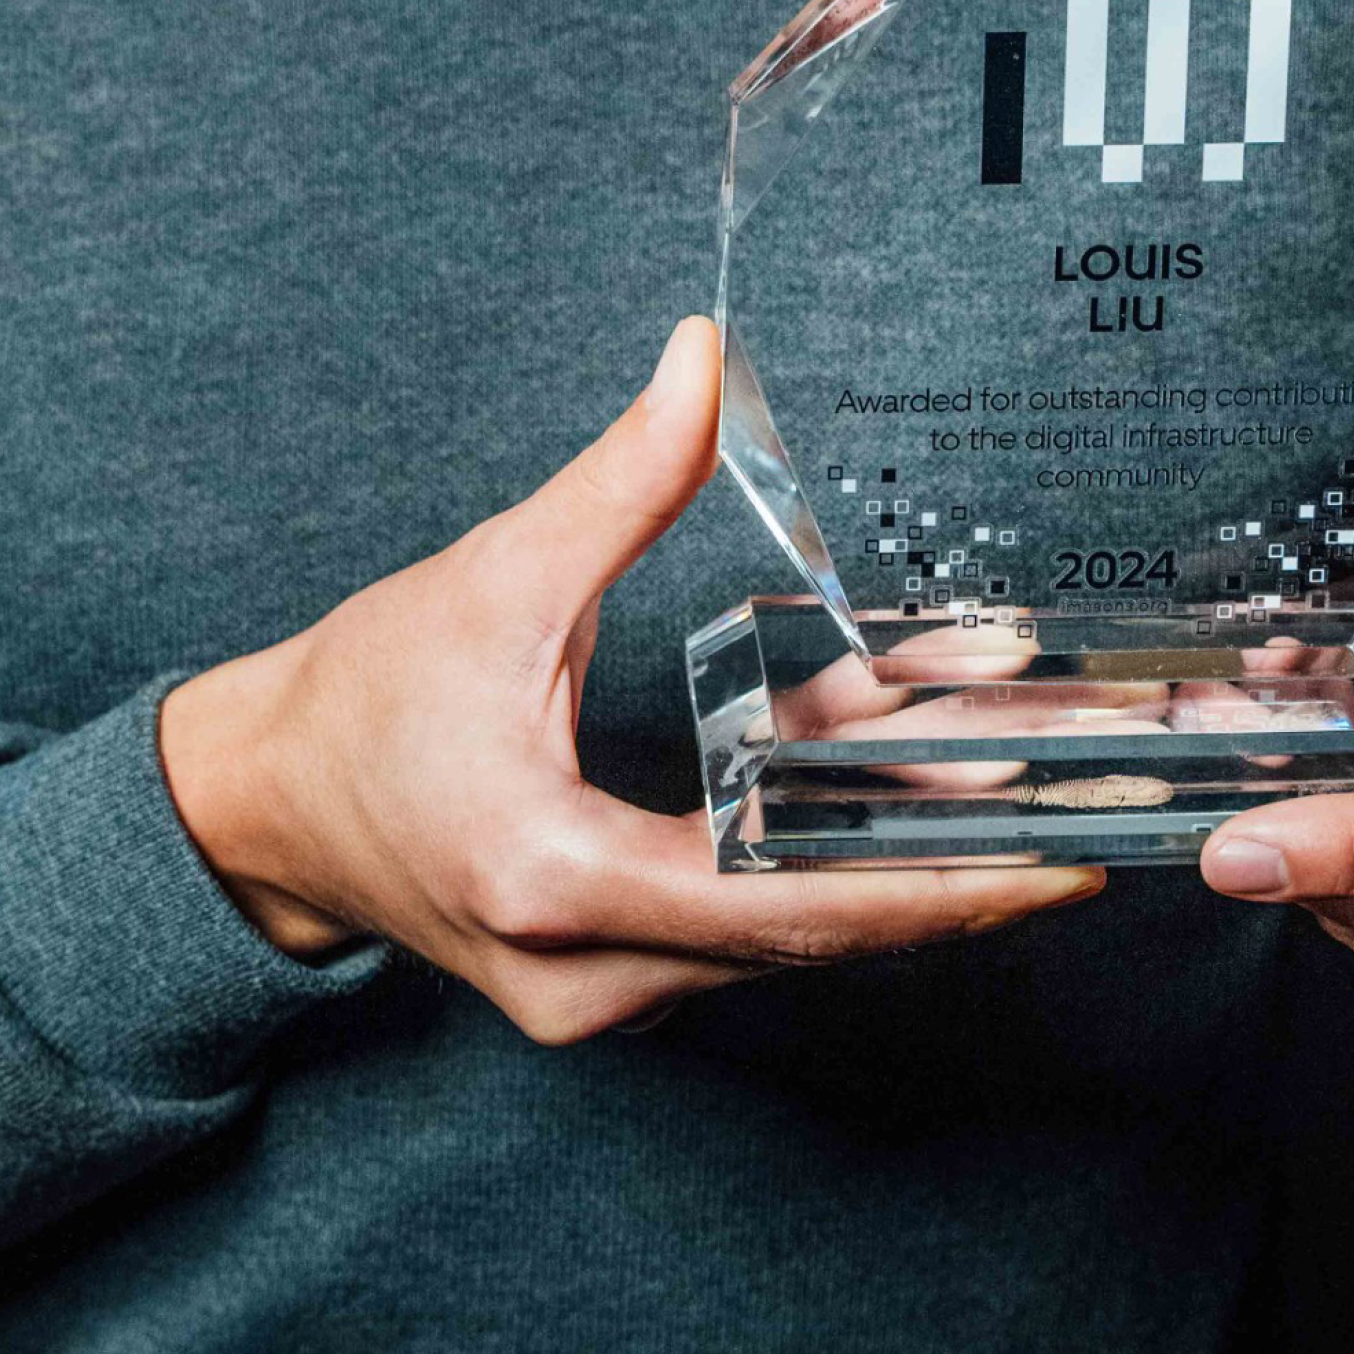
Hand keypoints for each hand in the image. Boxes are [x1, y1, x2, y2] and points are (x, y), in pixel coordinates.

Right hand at [160, 315, 1103, 1043]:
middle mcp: (589, 972)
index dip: (927, 886)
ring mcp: (599, 996)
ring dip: (891, 840)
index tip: (1049, 864)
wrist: (265, 806)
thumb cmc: (367, 696)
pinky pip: (744, 923)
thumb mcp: (496, 577)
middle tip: (1088, 802)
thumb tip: (703, 357)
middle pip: (812, 929)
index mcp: (556, 877)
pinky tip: (896, 762)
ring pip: (786, 928)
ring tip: (1016, 754)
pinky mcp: (608, 981)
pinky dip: (818, 846)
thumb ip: (616, 481)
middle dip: (951, 857)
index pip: (781, 906)